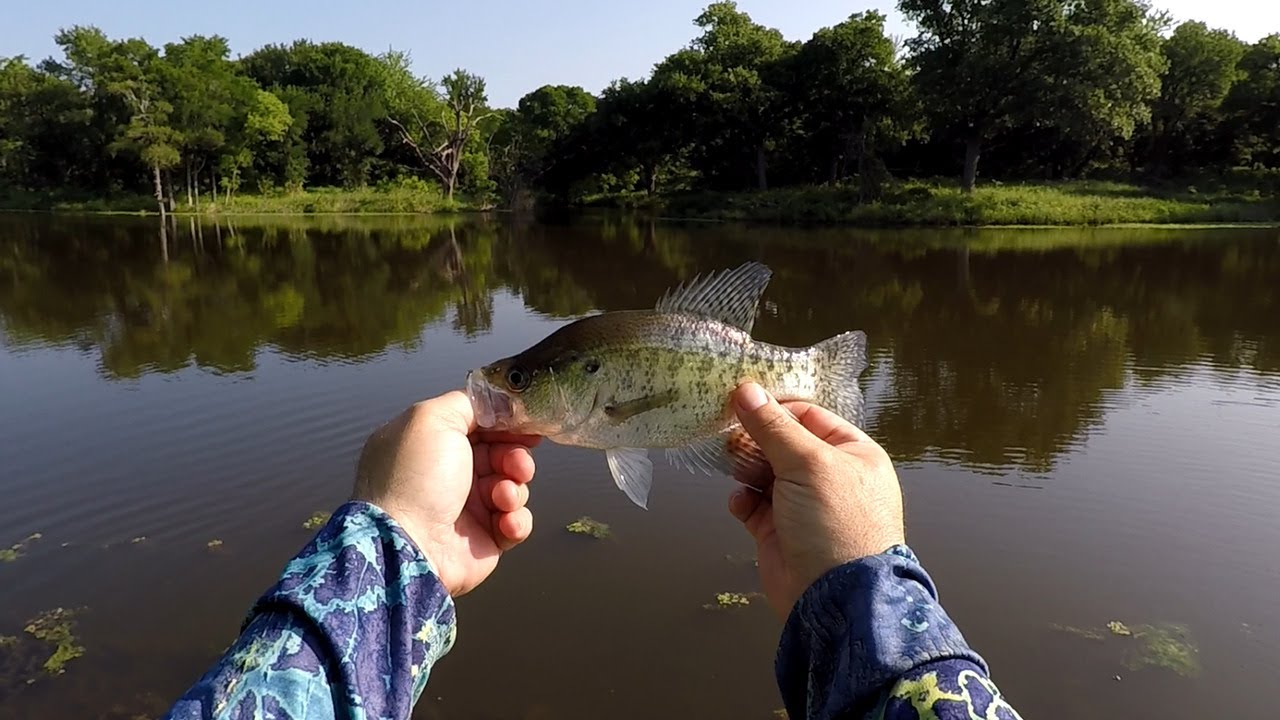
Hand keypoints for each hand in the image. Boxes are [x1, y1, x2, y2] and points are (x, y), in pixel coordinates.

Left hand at [352, 390, 539, 597]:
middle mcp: (448, 474)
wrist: (407, 546)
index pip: (479, 425)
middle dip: (514, 456)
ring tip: (501, 497)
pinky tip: (504, 522)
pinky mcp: (485, 538)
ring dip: (514, 488)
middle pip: (500, 454)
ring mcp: (467, 508)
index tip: (527, 424)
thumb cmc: (415, 478)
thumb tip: (494, 404)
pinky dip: (516, 520)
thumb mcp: (432, 419)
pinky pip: (516, 522)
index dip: (505, 424)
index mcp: (432, 444)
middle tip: (516, 465)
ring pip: (513, 487)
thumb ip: (466, 403)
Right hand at [727, 382, 904, 618]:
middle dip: (754, 438)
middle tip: (727, 434)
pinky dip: (742, 500)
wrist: (835, 599)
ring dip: (745, 467)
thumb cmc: (837, 525)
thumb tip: (746, 390)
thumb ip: (773, 426)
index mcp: (852, 454)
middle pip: (782, 443)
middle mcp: (830, 477)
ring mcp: (803, 506)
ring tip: (733, 466)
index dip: (775, 407)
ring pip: (764, 472)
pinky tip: (739, 502)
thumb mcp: (808, 463)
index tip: (740, 400)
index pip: (809, 416)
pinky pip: (753, 505)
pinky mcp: (779, 532)